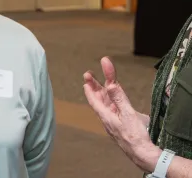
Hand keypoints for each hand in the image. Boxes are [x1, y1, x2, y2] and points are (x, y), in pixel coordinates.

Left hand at [83, 57, 160, 171]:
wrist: (144, 155)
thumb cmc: (135, 136)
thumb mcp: (128, 114)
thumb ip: (119, 98)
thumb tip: (109, 84)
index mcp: (106, 116)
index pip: (94, 99)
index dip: (90, 88)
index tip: (86, 78)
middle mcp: (107, 119)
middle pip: (99, 100)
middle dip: (95, 87)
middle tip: (89, 75)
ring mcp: (114, 123)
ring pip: (106, 105)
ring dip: (102, 93)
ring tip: (99, 83)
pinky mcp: (121, 126)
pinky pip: (113, 111)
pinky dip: (112, 102)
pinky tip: (113, 101)